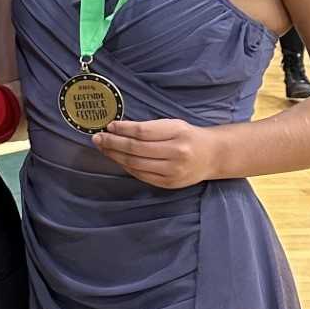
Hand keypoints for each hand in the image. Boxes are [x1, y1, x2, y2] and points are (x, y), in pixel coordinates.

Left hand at [91, 118, 217, 188]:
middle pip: (136, 149)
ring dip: (115, 155)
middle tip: (97, 137)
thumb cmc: (187, 136)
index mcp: (178, 134)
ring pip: (135, 164)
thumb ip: (149, 127)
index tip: (109, 125)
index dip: (122, 129)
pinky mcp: (168, 183)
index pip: (142, 131)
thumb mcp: (173, 125)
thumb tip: (117, 128)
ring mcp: (172, 171)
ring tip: (103, 147)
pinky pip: (140, 175)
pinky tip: (117, 159)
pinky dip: (126, 166)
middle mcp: (176, 153)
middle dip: (112, 143)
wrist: (212, 156)